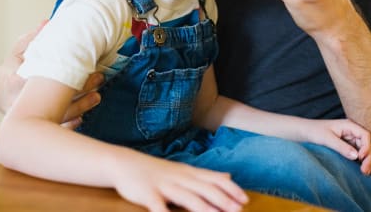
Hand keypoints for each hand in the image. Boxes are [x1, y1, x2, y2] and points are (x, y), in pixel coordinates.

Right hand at [0, 21, 102, 125]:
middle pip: (48, 100)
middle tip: (98, 78)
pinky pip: (54, 129)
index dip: (49, 77)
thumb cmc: (13, 69)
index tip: (71, 68)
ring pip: (55, 116)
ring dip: (79, 107)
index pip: (29, 81)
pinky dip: (69, 124)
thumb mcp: (19, 51)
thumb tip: (47, 23)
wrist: (1, 94)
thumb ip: (32, 39)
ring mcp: (26, 117)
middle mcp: (17, 103)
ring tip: (97, 95)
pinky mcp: (35, 128)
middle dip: (75, 90)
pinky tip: (83, 116)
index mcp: (10, 82)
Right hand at [112, 153, 247, 211]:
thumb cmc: (157, 171)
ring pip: (187, 197)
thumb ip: (206, 175)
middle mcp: (180, 178)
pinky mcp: (148, 194)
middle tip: (238, 210)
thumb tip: (228, 176)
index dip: (231, 189)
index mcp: (190, 173)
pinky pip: (158, 207)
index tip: (245, 200)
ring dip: (203, 208)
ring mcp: (164, 185)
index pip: (215, 179)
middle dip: (223, 200)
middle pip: (205, 189)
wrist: (124, 163)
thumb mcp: (184, 170)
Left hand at [302, 119, 370, 174]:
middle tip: (365, 171)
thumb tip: (357, 156)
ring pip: (362, 150)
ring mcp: (349, 139)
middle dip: (367, 157)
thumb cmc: (314, 131)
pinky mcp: (345, 147)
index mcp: (348, 125)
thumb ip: (341, 147)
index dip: (366, 147)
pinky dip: (360, 162)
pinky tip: (361, 170)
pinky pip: (356, 154)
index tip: (361, 157)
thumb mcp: (327, 139)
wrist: (303, 132)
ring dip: (365, 161)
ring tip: (365, 173)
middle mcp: (351, 132)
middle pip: (365, 144)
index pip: (365, 135)